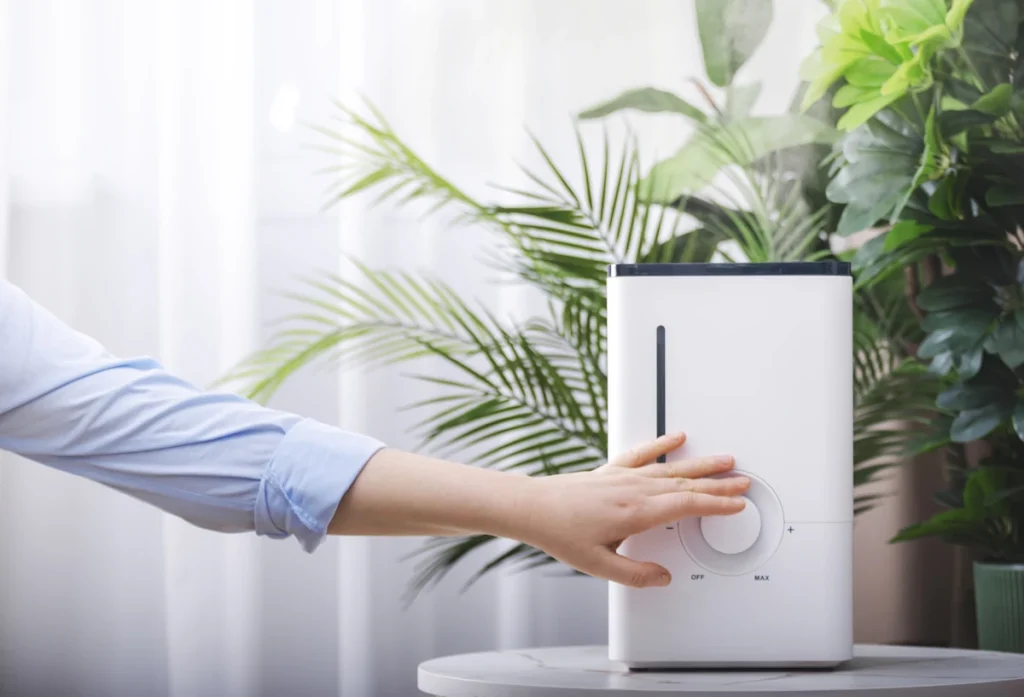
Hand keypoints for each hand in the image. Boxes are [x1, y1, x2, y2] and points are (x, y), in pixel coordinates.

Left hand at [513, 432, 748, 588]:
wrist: (532, 507)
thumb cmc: (560, 532)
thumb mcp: (599, 566)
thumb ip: (635, 575)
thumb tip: (663, 578)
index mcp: (635, 513)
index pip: (687, 505)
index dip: (716, 504)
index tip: (736, 504)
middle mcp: (633, 490)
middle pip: (686, 483)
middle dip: (718, 484)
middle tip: (743, 482)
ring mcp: (622, 477)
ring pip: (670, 468)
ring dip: (700, 464)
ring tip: (724, 460)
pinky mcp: (610, 470)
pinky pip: (642, 453)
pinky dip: (661, 444)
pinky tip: (676, 438)